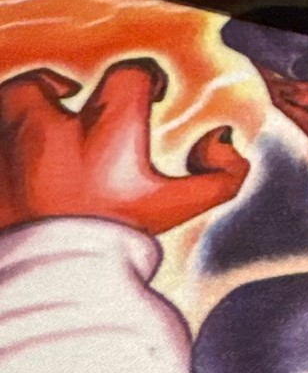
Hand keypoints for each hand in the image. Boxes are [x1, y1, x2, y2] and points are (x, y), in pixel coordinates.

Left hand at [0, 59, 249, 234]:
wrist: (53, 297)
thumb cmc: (117, 247)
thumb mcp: (181, 210)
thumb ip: (221, 176)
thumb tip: (219, 139)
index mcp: (104, 133)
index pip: (128, 74)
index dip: (145, 77)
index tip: (149, 93)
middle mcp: (48, 136)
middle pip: (37, 84)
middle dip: (50, 87)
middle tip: (65, 100)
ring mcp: (6, 158)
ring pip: (1, 108)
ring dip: (17, 113)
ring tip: (30, 127)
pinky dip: (2, 153)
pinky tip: (17, 168)